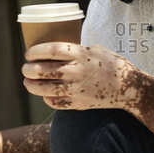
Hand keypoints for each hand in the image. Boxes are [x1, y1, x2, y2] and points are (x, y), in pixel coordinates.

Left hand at [21, 42, 140, 110]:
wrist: (127, 87)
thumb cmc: (111, 64)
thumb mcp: (94, 49)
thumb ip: (75, 50)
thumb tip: (53, 49)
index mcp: (81, 54)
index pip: (50, 50)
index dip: (35, 51)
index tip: (28, 53)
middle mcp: (76, 71)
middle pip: (43, 70)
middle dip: (29, 69)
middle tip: (26, 68)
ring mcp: (76, 89)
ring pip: (44, 89)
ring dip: (32, 86)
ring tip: (28, 82)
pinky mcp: (78, 103)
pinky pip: (55, 102)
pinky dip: (47, 98)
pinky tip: (45, 94)